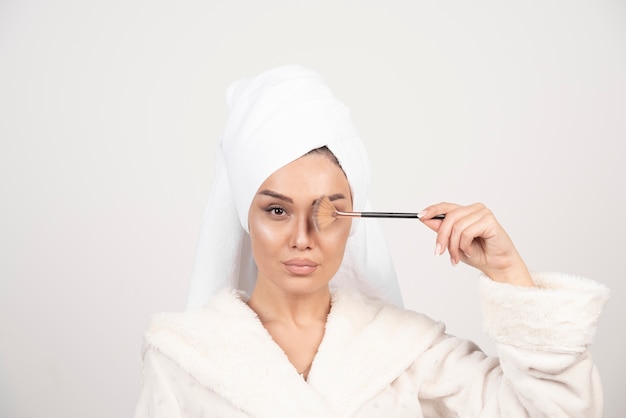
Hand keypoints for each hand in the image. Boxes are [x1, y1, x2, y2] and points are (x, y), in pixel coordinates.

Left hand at [419, 202, 533, 286]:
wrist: (497, 266)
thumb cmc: (478, 254)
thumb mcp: (454, 242)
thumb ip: (442, 230)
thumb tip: (426, 220)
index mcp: (466, 212)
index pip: (446, 206)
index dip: (432, 210)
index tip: (420, 216)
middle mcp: (474, 209)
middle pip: (449, 217)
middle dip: (441, 237)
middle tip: (439, 252)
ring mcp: (483, 213)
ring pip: (457, 226)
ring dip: (454, 245)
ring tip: (457, 256)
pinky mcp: (489, 221)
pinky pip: (467, 232)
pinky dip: (465, 245)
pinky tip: (470, 251)